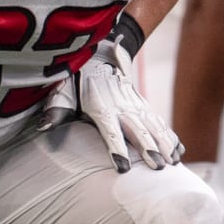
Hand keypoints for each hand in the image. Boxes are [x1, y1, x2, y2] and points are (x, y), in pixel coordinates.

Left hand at [37, 38, 181, 172]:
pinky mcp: (144, 106)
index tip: (122, 167)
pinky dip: (171, 136)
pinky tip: (179, 151)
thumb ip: (55, 110)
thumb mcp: (62, 91)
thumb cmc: (77, 80)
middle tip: (158, 167)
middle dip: (149, 149)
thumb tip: (43, 127)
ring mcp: (136, 106)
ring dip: (164, 144)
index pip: (110, 130)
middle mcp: (122, 107)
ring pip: (154, 127)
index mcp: (101, 107)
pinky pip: (160, 122)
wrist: (100, 55)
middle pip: (138, 130)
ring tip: (173, 162)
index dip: (116, 148)